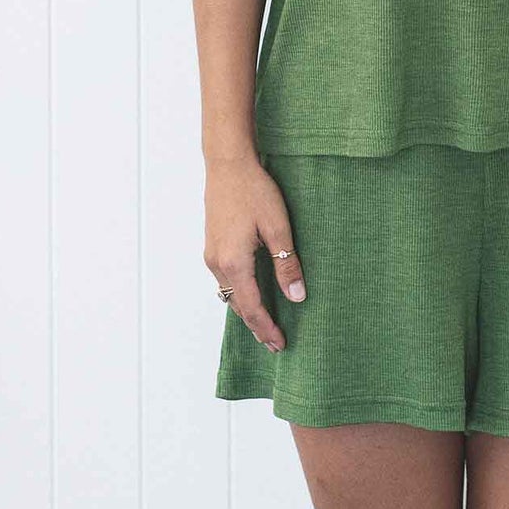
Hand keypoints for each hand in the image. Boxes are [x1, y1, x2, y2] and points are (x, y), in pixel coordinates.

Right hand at [204, 156, 306, 353]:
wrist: (227, 164)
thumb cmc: (254, 191)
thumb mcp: (278, 228)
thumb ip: (286, 264)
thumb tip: (296, 297)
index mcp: (234, 263)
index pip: (251, 308)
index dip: (266, 329)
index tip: (280, 345)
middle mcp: (217, 264)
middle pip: (238, 306)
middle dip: (257, 325)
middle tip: (275, 342)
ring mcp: (212, 254)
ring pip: (230, 293)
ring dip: (247, 309)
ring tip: (265, 321)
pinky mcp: (213, 244)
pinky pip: (226, 279)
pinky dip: (239, 292)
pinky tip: (252, 290)